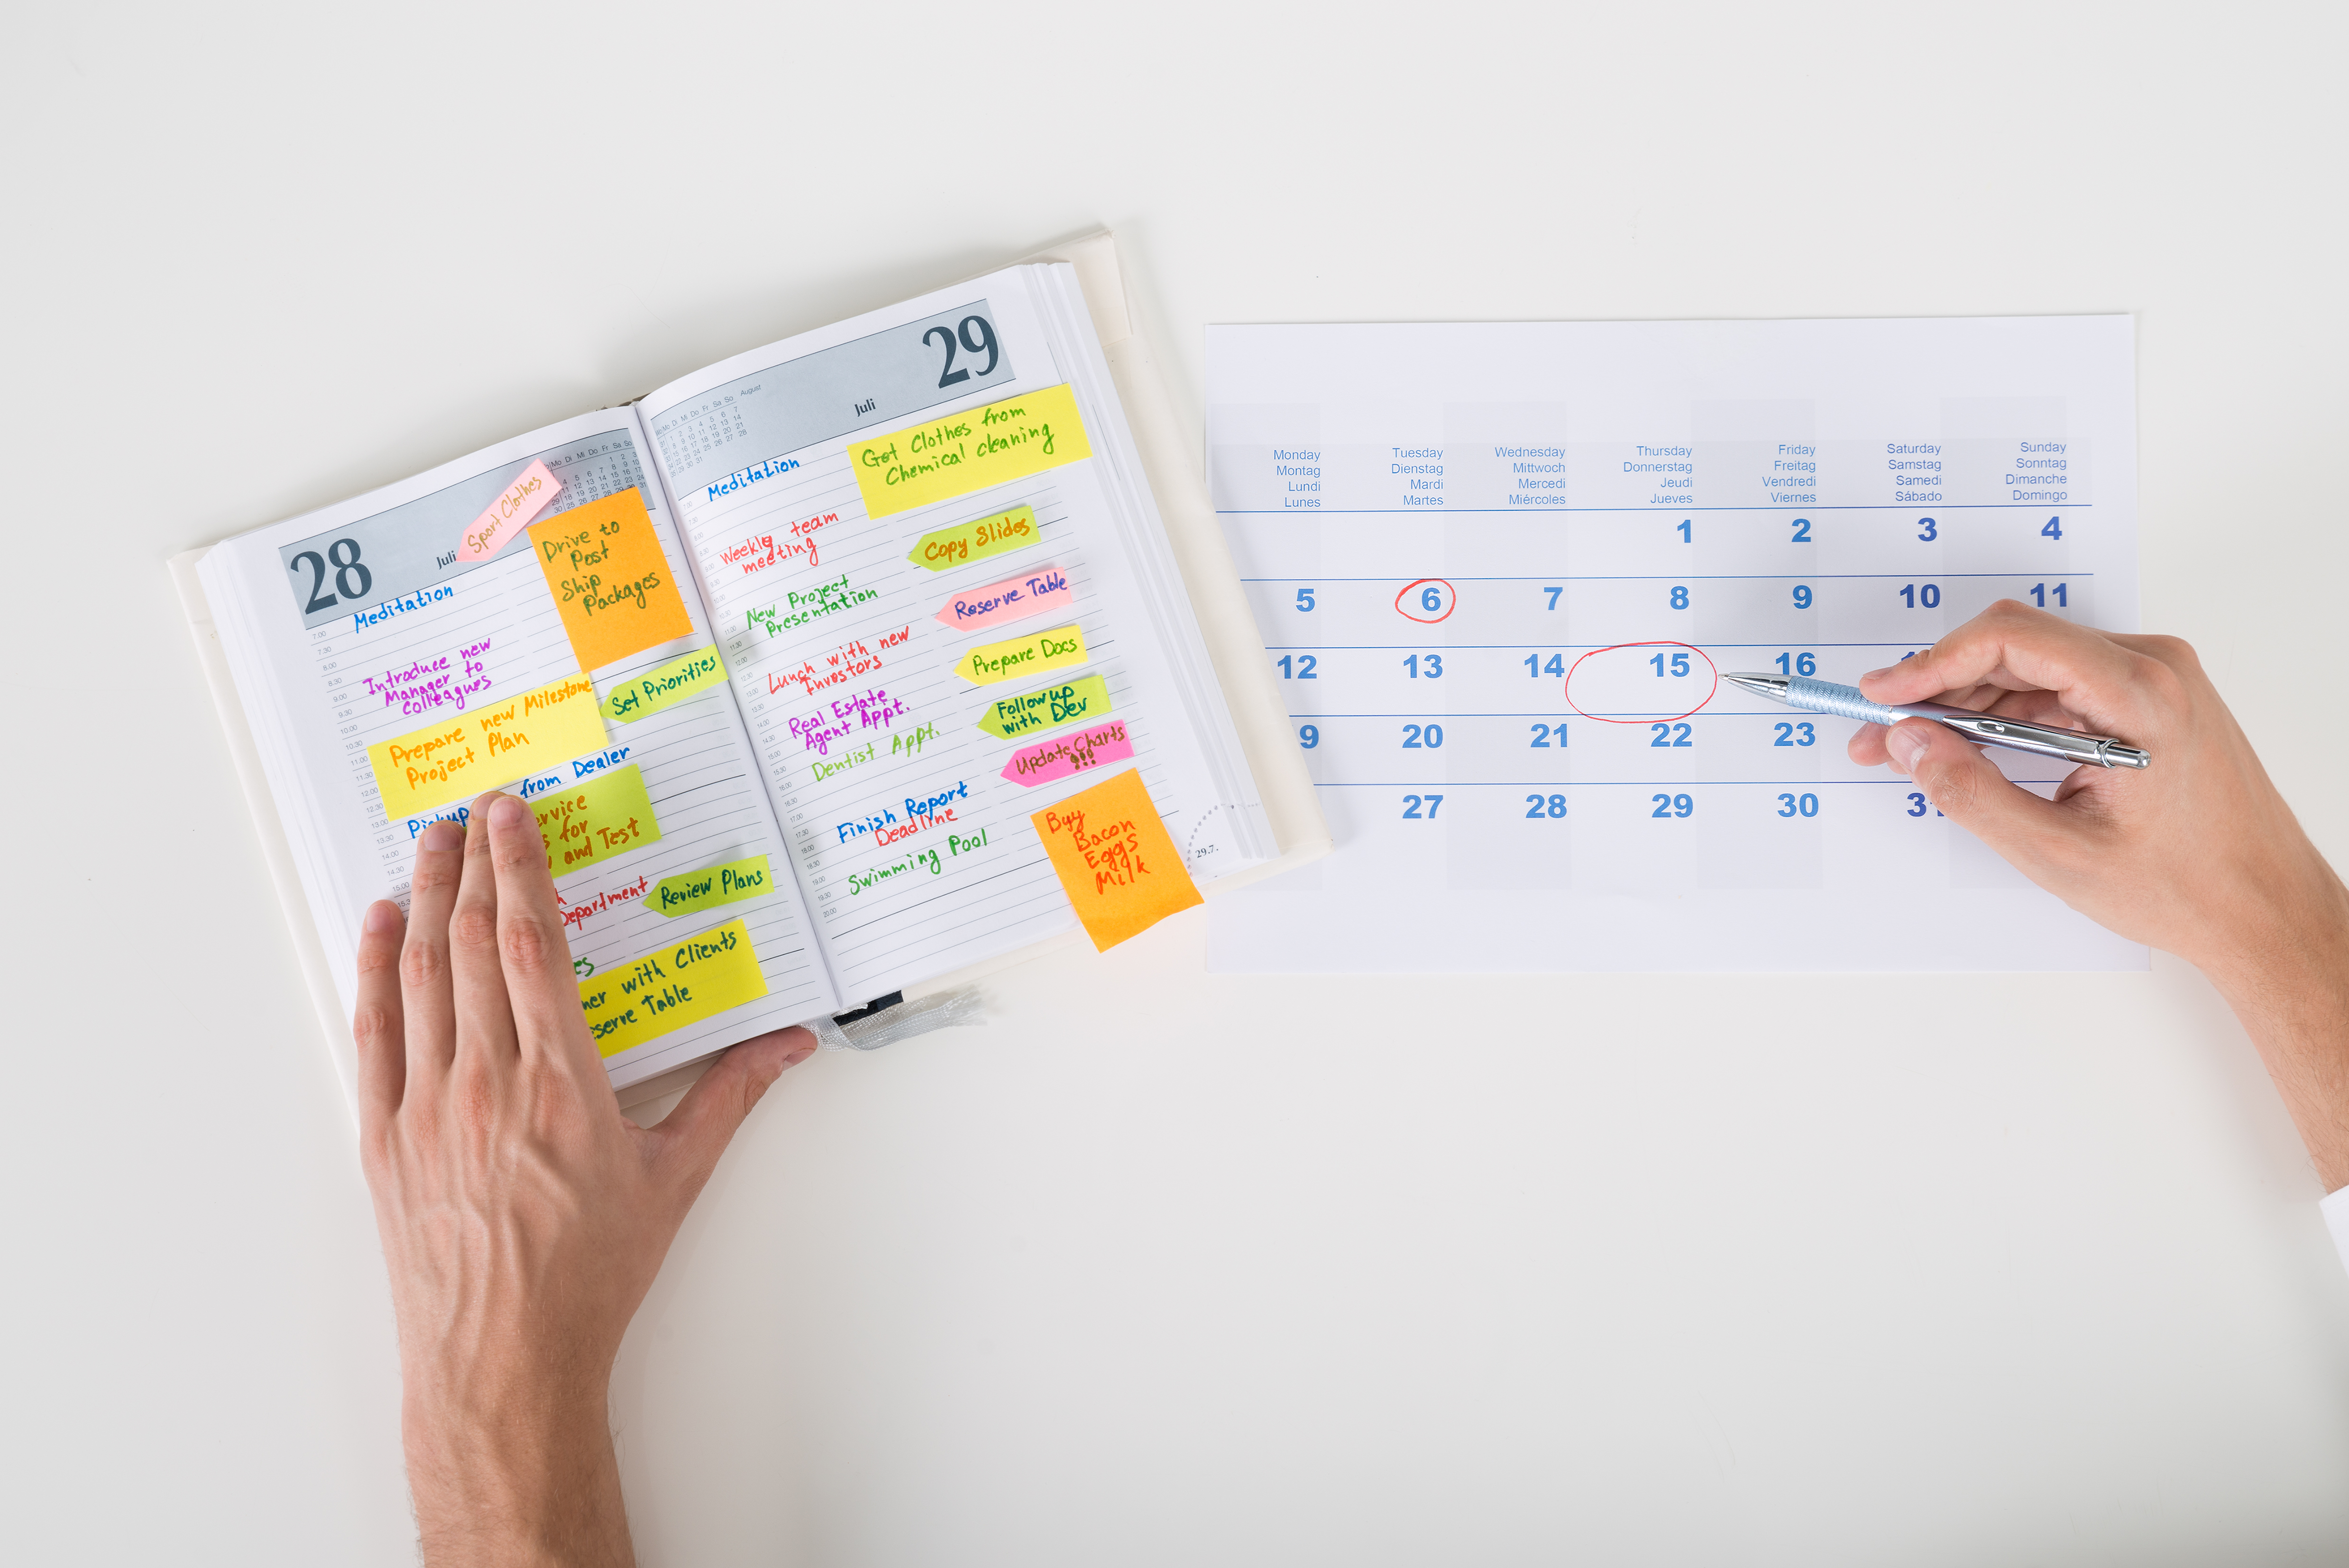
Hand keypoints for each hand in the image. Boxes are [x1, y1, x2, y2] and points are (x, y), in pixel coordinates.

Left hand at [352, 792, 813, 1565]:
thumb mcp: (673, 1182)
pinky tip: (381, 929)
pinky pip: (375, 1037)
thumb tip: (789, 1045)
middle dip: (475, 865)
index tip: (516, 819)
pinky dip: (375, 973)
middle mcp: (488, 1083)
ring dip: (426, 900)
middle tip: (475, 809)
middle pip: (473, 945)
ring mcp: (428, 1110)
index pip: (533, 946)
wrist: (503, 1362)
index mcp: (561, 1084)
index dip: (524, 871)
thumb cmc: (590, 1277)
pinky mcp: (385, 1142)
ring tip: (431, 846)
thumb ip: (729, 1099)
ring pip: (421, 977)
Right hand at [1851, 601, 2348, 1181]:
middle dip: (1941, 687)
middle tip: (1885, 732)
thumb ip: (1972, 792)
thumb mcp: (2057, 852)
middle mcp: (2154, 668)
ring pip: (2035, 667)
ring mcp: (2157, 680)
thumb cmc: (2188, 887)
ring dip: (1971, 703)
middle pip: (2018, 646)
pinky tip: (1973, 750)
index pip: (2014, 639)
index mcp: (2141, 694)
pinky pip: (2062, 687)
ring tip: (1919, 749)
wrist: (2266, 910)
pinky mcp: (2151, 698)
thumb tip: (1910, 743)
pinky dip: (2011, 713)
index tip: (1884, 695)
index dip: (1933, 663)